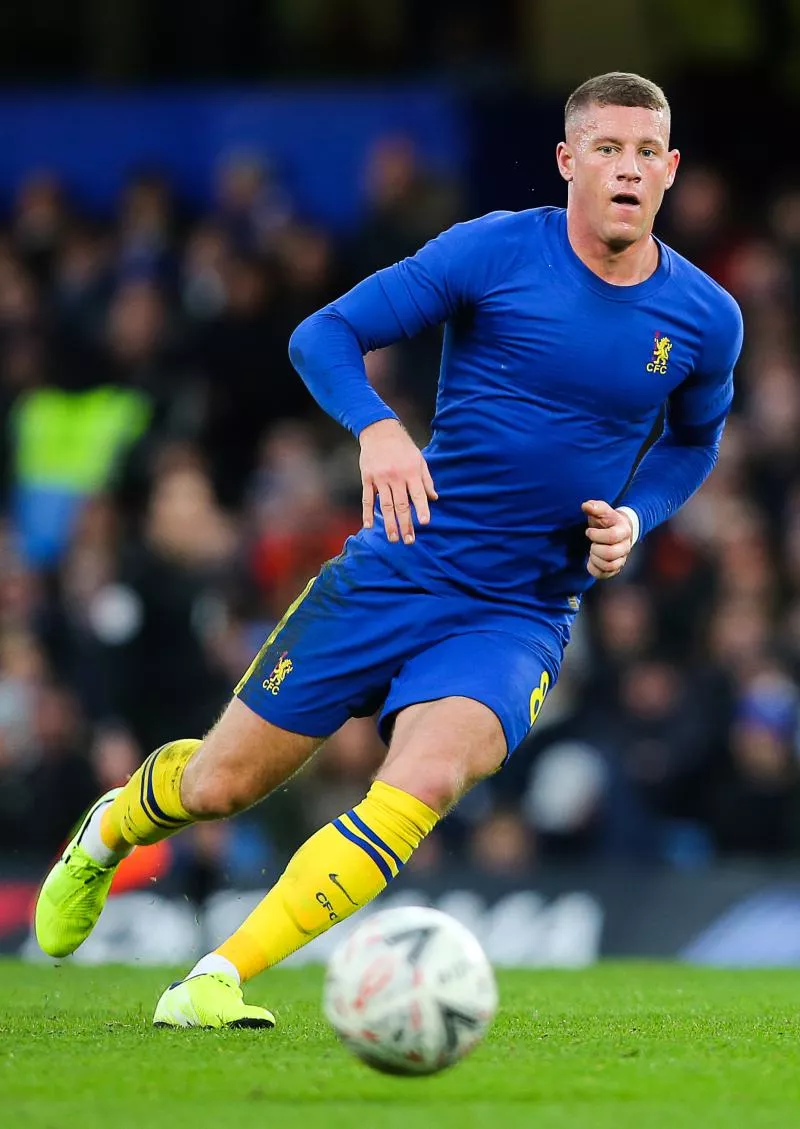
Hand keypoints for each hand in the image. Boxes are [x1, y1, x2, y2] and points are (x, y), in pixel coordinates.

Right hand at [359, 419, 437, 543]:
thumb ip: (426, 480)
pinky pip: (367, 499)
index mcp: (411, 472)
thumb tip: (434, 498)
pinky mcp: (367, 478)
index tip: (425, 523)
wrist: (379, 430)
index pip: (418, 494)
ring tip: (393, 538)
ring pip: (385, 505)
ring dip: (389, 523)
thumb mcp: (419, 459)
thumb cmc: (403, 446)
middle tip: (408, 541)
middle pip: (401, 504)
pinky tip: (369, 526)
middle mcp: (396, 477)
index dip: (422, 508)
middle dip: (405, 524)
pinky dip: (367, 513)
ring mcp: (380, 478)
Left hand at [582, 499, 633, 579]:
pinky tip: (591, 561)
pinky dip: (594, 569)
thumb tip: (585, 505)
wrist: (618, 531)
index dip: (596, 535)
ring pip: (609, 566)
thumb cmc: (607, 521)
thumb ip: (595, 507)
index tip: (589, 531)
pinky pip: (605, 574)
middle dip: (595, 549)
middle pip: (610, 554)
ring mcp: (621, 558)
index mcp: (623, 530)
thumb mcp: (603, 511)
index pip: (612, 536)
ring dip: (595, 559)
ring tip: (592, 551)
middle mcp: (625, 546)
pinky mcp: (615, 568)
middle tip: (592, 544)